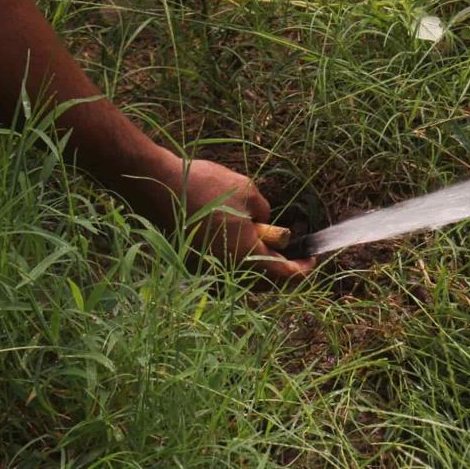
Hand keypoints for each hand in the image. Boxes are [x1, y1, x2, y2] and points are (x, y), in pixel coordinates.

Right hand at [128, 148, 314, 280]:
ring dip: (258, 260)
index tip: (313, 256)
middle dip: (282, 265)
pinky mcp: (191, 264)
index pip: (287, 276)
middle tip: (291, 246)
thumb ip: (266, 214)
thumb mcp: (249, 193)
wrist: (156, 187)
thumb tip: (265, 224)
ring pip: (243, 275)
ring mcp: (207, 272)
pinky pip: (223, 267)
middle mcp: (227, 274)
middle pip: (266, 281)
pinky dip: (236, 256)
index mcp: (248, 260)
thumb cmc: (206, 188)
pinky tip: (237, 235)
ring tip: (262, 234)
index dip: (305, 267)